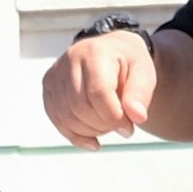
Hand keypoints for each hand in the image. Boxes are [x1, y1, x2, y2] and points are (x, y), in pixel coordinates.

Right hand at [41, 31, 154, 147]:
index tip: (129, 127)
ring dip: (90, 131)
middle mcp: (70, 59)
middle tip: (119, 126)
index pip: (98, 93)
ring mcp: (55, 74)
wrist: (111, 51)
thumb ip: (141, 94)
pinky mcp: (48, 86)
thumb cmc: (128, 63)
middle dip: (103, 125)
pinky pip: (57, 119)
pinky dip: (75, 136)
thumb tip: (137, 117)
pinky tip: (92, 141)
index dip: (114, 117)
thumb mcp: (144, 72)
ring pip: (66, 116)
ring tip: (108, 126)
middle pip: (80, 106)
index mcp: (96, 52)